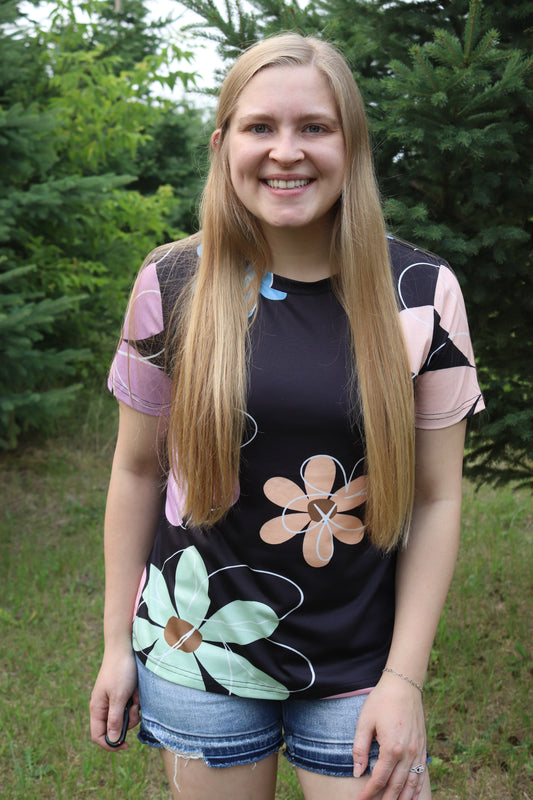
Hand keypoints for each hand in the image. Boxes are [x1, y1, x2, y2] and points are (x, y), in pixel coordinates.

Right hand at [90, 647, 139, 750]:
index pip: (99, 736)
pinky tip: (137, 691)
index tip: (126, 745)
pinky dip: (136, 700)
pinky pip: (130, 705)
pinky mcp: (123, 693)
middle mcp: (104, 706)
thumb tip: (112, 740)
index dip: (111, 744)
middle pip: (114, 727)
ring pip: (124, 716)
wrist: (125, 647)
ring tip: (135, 696)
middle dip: (127, 722)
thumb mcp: (119, 697)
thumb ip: (115, 719)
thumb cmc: (120, 671)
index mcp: (97, 708)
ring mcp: (113, 699)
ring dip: (133, 710)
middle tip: (134, 710)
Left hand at [352, 674, 426, 799]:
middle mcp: (408, 753)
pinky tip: (413, 797)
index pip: (380, 779)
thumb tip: (358, 771)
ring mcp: (418, 752)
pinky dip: (417, 789)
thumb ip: (360, 748)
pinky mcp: (423, 748)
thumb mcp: (365, 721)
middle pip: (396, 786)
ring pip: (411, 784)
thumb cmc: (382, 701)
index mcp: (392, 748)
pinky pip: (422, 774)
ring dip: (402, 799)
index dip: (369, 793)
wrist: (404, 685)